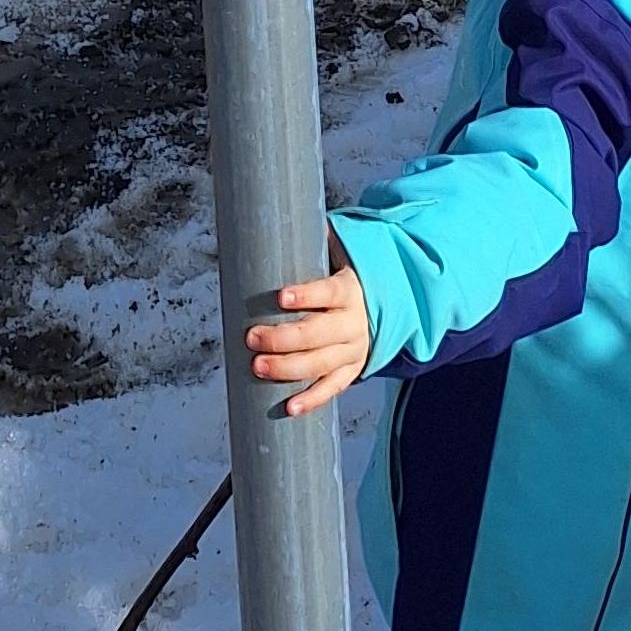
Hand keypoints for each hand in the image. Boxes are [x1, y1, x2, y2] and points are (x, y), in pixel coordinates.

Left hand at [245, 245, 369, 417]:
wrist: (378, 306)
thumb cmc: (337, 281)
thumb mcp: (334, 257)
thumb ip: (308, 245)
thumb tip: (269, 221)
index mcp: (349, 290)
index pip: (328, 291)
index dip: (306, 294)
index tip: (280, 296)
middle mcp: (353, 322)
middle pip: (318, 333)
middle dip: (282, 338)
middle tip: (251, 337)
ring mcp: (353, 350)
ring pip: (321, 364)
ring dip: (288, 369)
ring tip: (258, 366)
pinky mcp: (351, 371)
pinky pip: (331, 389)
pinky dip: (311, 399)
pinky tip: (289, 408)